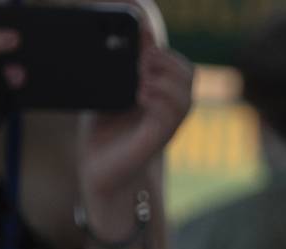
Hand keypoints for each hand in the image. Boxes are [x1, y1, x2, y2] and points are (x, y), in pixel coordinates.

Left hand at [76, 31, 193, 234]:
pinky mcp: (156, 141)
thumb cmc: (100, 136)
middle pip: (189, 76)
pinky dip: (158, 101)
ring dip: (164, 80)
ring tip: (141, 79)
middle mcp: (167, 110)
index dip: (166, 50)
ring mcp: (164, 126)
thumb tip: (127, 41)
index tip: (144, 39)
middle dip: (168, 61)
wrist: (96, 172)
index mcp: (160, 96)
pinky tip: (140, 96)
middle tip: (143, 61)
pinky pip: (170, 117)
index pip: (179, 66)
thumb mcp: (108, 94)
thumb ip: (119, 69)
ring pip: (186, 97)